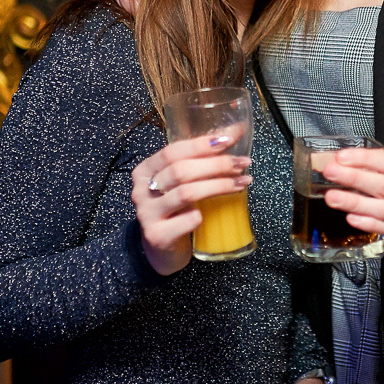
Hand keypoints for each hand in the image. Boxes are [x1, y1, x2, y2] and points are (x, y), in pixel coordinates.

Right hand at [129, 129, 250, 274]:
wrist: (161, 250)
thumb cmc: (176, 211)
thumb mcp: (180, 184)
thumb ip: (198, 162)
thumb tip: (234, 132)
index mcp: (145, 171)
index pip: (172, 152)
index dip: (201, 144)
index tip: (228, 140)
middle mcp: (141, 191)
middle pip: (180, 171)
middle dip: (216, 165)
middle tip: (242, 164)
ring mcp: (147, 214)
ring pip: (186, 193)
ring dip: (218, 186)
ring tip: (241, 184)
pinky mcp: (158, 236)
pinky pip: (186, 220)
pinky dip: (201, 215)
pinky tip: (211, 216)